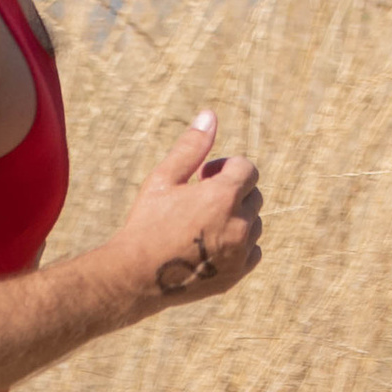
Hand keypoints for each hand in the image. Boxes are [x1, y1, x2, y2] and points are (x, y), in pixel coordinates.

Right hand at [113, 109, 263, 310]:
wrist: (136, 276)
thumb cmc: (146, 223)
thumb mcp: (164, 179)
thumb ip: (191, 147)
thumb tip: (209, 114)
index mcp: (224, 196)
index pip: (247, 169)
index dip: (226, 169)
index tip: (203, 177)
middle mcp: (240, 224)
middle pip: (254, 195)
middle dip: (232, 192)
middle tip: (199, 201)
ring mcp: (241, 252)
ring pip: (255, 224)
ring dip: (236, 218)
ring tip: (202, 225)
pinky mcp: (238, 273)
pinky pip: (254, 251)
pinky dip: (239, 245)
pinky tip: (210, 245)